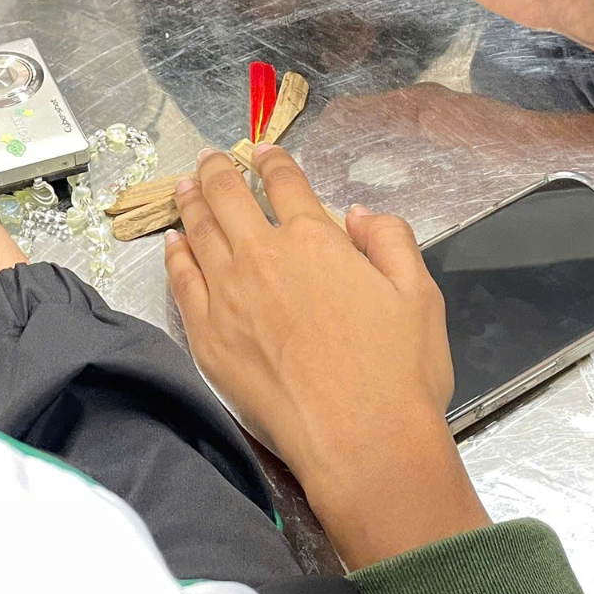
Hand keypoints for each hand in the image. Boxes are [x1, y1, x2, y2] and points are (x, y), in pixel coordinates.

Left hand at [164, 147, 489, 566]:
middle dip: (219, 171)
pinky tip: (173, 244)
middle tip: (211, 158)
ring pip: (199, 233)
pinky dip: (175, 254)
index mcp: (316, 240)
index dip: (272, 161)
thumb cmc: (398, 373)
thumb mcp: (420, 293)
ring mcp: (228, 296)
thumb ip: (390, 241)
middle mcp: (264, 258)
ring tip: (186, 186)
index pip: (285, 185)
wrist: (360, 442)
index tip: (261, 151)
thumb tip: (358, 214)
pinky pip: (182, 281)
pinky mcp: (207, 337)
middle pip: (229, 198)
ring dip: (192, 202)